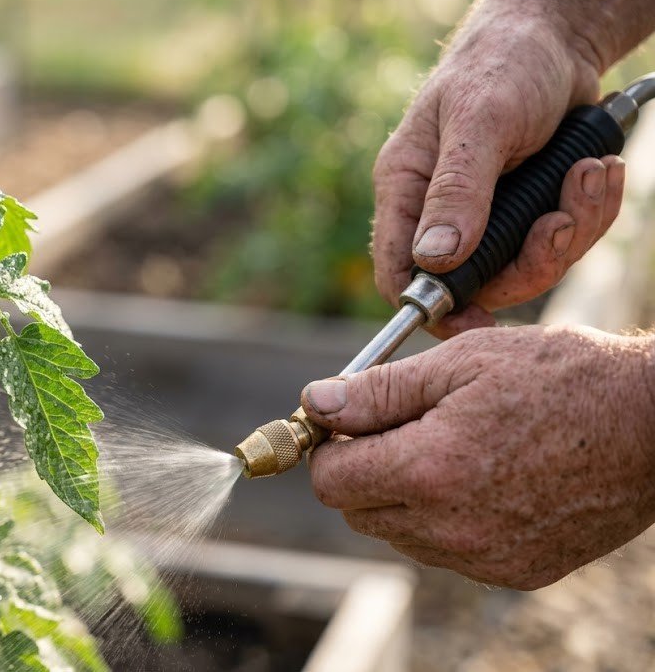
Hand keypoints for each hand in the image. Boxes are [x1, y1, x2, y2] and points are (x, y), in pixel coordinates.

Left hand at [301, 325, 654, 589]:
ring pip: (400, 533)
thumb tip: (314, 404)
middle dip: (365, 468)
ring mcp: (486, 557)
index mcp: (429, 471)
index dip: (330, 446)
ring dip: (403, 495)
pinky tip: (482, 477)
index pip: (330, 481)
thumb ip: (376, 391)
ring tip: (452, 445)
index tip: (349, 421)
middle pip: (359, 511)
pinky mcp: (516, 572)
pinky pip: (448, 552)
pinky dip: (446, 518)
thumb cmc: (558, 378)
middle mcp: (452, 528)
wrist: (652, 422)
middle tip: (404, 426)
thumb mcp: (459, 364)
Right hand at [373, 4, 625, 337]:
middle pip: (474, 284)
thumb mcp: (480, 122)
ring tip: (590, 173)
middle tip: (561, 221)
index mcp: (406, 191)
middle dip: (530, 261)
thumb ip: (456, 192)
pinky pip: (559, 243)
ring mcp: (487, 217)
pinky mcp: (528, 213)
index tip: (473, 320)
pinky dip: (588, 213)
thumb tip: (435, 261)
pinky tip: (597, 171)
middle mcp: (440, 213)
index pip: (398, 273)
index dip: (429, 306)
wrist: (557, 40)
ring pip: (525, 267)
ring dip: (570, 229)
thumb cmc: (502, 66)